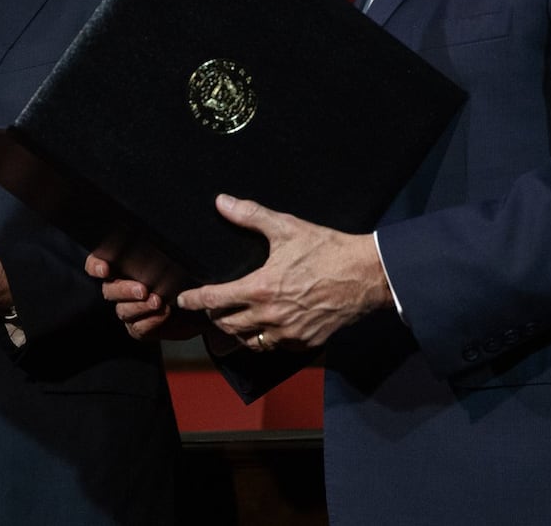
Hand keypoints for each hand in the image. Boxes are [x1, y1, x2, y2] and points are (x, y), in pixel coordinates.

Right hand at [85, 254, 209, 341]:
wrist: (198, 304)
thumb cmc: (182, 277)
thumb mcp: (170, 262)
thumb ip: (156, 255)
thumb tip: (151, 242)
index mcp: (120, 269)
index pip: (96, 265)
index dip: (95, 266)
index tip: (105, 269)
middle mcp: (119, 290)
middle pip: (109, 290)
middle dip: (124, 289)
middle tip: (142, 289)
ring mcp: (128, 310)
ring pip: (123, 310)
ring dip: (140, 307)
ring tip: (158, 302)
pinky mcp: (139, 328)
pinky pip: (138, 328)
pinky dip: (151, 321)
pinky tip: (164, 314)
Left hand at [173, 193, 392, 352]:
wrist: (367, 275)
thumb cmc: (327, 249)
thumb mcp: (286, 228)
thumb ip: (251, 216)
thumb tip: (222, 202)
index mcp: (260, 289)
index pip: (214, 300)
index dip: (194, 300)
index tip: (183, 299)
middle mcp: (270, 316)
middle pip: (227, 325)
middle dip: (213, 317)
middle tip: (210, 307)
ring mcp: (288, 333)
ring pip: (249, 341)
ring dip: (236, 332)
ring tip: (231, 320)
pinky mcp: (305, 342)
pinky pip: (274, 347)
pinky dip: (262, 340)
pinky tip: (262, 330)